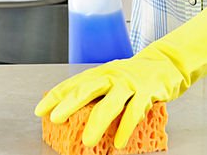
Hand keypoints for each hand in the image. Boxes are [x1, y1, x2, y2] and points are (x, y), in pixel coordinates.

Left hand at [35, 51, 181, 147]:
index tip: (40, 110)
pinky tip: (119, 143)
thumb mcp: (112, 79)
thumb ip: (96, 93)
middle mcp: (112, 76)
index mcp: (100, 73)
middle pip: (87, 89)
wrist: (167, 63)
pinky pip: (135, 111)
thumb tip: (70, 110)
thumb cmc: (135, 76)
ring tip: (87, 141)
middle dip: (69, 104)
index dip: (56, 97)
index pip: (73, 84)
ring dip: (97, 123)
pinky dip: (126, 128)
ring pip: (110, 104)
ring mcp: (130, 83)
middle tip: (56, 118)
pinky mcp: (147, 92)